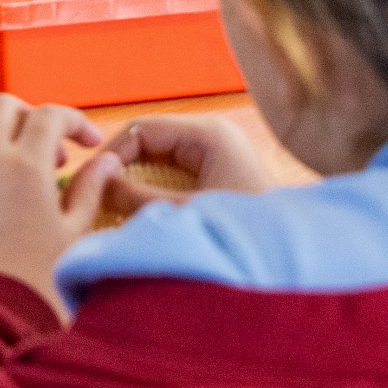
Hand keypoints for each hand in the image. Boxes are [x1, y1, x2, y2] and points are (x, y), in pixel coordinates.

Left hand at [0, 96, 114, 314]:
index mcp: (24, 165)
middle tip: (54, 150)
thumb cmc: (38, 278)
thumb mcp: (75, 232)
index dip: (75, 122)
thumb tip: (107, 161)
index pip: (49, 115)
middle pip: (4, 105)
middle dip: (33, 116)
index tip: (89, 143)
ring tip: (20, 159)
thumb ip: (91, 188)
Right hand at [95, 114, 273, 220]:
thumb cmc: (247, 230)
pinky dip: (153, 191)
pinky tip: (140, 212)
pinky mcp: (217, 173)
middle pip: (148, 142)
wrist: (295, 258)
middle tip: (97, 196)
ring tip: (113, 206)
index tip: (92, 182)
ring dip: (136, 181)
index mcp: (208, 133)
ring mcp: (216, 154)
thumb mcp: (187, 212)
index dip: (112, 154)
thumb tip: (99, 186)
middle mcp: (212, 136)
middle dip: (122, 168)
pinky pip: (173, 175)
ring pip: (158, 159)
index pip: (142, 129)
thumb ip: (140, 198)